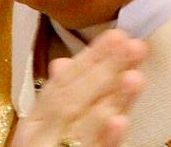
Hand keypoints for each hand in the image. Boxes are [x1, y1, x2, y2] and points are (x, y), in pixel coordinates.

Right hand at [11, 29, 146, 146]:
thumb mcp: (43, 131)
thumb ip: (57, 100)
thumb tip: (62, 63)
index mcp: (34, 123)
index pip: (62, 83)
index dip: (90, 58)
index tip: (118, 35)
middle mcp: (39, 138)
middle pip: (72, 99)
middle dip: (105, 70)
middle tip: (136, 46)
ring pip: (81, 126)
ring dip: (108, 100)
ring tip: (134, 77)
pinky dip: (104, 140)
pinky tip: (120, 122)